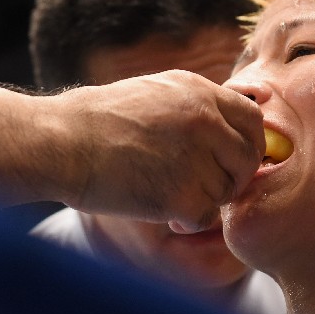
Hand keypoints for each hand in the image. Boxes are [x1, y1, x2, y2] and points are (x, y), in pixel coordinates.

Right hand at [52, 70, 263, 230]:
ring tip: (164, 190)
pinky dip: (186, 220)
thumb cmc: (97, 121)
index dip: (247, 144)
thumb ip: (197, 106)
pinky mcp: (182, 195)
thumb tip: (236, 123)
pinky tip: (161, 210)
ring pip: (225, 191)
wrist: (61, 143)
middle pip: (247, 159)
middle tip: (201, 185)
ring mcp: (195, 157)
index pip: (253, 120)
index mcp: (199, 93)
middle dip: (232, 177)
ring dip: (202, 199)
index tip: (231, 160)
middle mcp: (204, 120)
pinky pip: (205, 218)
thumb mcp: (155, 93)